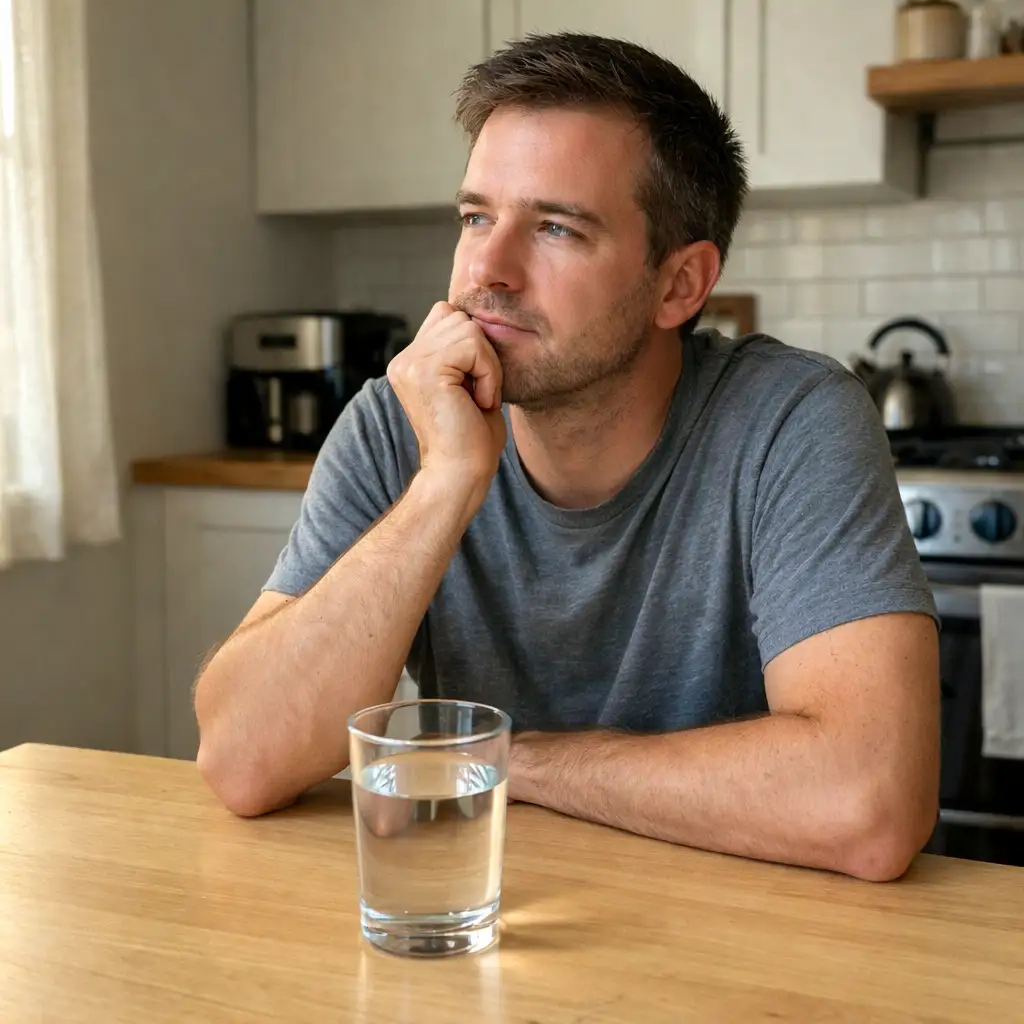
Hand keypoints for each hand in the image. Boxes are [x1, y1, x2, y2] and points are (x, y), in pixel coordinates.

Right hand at [387, 302, 505, 497]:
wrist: (460, 476)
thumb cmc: (472, 440)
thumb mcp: (468, 384)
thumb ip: (465, 351)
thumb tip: (483, 317)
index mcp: (409, 363)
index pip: (447, 315)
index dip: (473, 345)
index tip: (474, 387)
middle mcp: (403, 361)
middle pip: (458, 316)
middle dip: (482, 353)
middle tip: (478, 394)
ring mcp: (409, 364)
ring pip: (469, 328)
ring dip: (487, 365)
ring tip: (477, 399)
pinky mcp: (424, 371)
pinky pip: (474, 345)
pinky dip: (488, 373)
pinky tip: (478, 402)